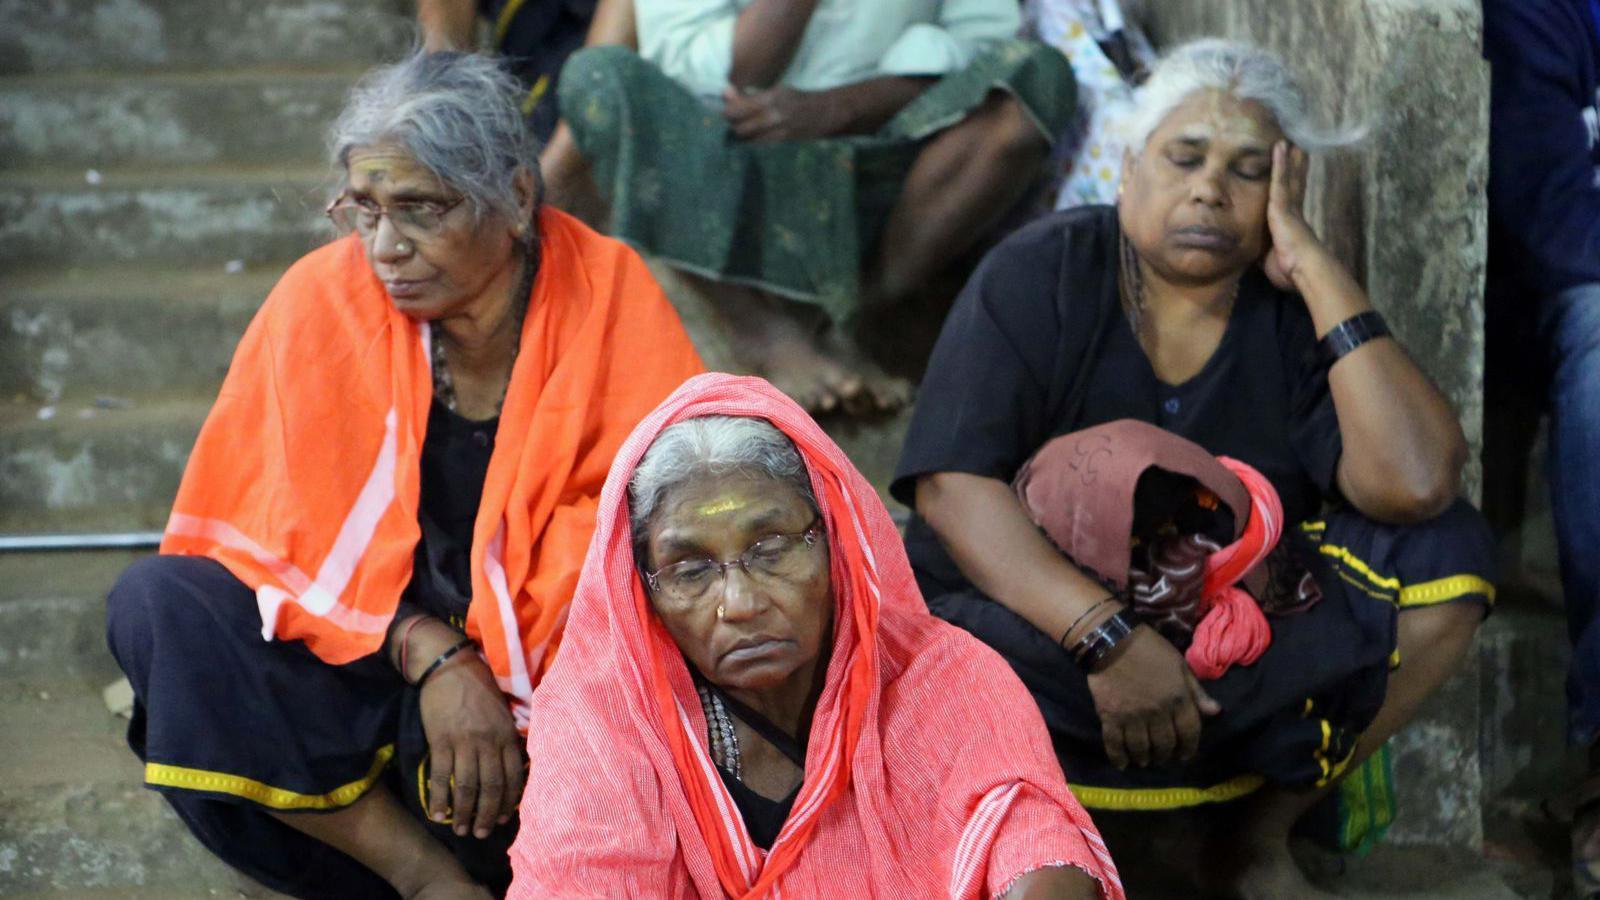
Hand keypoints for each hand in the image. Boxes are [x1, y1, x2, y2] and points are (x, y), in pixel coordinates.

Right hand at [419, 648, 525, 838]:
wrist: (449, 667)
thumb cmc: (479, 688)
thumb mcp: (503, 712)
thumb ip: (506, 738)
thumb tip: (510, 767)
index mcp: (506, 735)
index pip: (513, 777)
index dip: (508, 802)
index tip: (503, 818)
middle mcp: (488, 742)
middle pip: (491, 788)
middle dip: (487, 815)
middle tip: (482, 833)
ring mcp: (464, 743)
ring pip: (467, 787)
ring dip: (464, 813)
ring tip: (462, 830)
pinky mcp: (441, 741)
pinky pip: (441, 777)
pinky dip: (439, 798)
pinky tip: (438, 814)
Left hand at [722, 85, 839, 142]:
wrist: (824, 113)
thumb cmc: (797, 99)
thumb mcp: (777, 91)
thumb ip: (752, 96)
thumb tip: (726, 92)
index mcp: (772, 97)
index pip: (738, 107)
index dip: (728, 107)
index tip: (727, 104)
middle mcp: (774, 115)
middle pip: (739, 125)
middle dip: (732, 121)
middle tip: (734, 116)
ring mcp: (778, 130)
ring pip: (746, 136)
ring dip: (741, 130)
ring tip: (743, 123)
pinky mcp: (781, 141)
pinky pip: (756, 143)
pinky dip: (750, 138)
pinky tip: (753, 132)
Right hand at [1085, 626, 1220, 768]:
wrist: (1110, 640)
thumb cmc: (1148, 648)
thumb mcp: (1179, 664)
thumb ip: (1196, 690)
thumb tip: (1215, 712)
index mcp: (1178, 698)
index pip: (1189, 732)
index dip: (1189, 748)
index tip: (1185, 754)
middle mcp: (1157, 712)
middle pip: (1165, 744)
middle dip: (1166, 755)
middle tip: (1164, 757)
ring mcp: (1132, 716)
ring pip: (1141, 748)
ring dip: (1145, 758)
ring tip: (1145, 760)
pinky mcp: (1110, 716)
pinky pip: (1114, 743)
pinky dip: (1118, 757)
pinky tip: (1122, 763)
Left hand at [1262, 141, 1325, 290]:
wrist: (1306, 270)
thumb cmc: (1291, 270)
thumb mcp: (1271, 260)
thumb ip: (1263, 253)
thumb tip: (1251, 257)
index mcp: (1291, 225)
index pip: (1292, 200)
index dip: (1294, 186)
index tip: (1296, 174)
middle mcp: (1293, 212)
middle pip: (1293, 183)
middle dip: (1295, 166)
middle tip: (1298, 148)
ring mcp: (1289, 207)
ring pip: (1287, 177)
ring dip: (1287, 158)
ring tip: (1287, 140)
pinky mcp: (1284, 205)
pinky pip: (1280, 180)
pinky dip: (1280, 163)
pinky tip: (1279, 147)